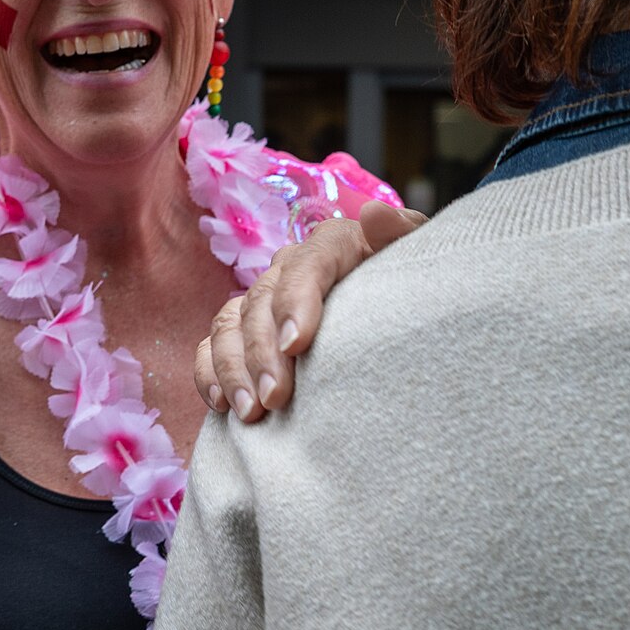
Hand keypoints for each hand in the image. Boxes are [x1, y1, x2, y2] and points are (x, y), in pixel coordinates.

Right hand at [197, 201, 426, 422]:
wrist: (405, 313)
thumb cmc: (415, 286)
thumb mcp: (419, 257)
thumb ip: (401, 234)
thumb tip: (372, 216)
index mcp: (333, 245)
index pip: (306, 266)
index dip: (295, 302)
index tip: (296, 345)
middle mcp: (290, 267)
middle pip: (261, 302)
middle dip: (262, 352)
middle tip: (274, 398)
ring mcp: (264, 299)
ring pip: (229, 325)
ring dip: (232, 368)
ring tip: (250, 413)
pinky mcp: (245, 331)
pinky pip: (212, 346)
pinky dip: (209, 373)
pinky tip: (222, 405)